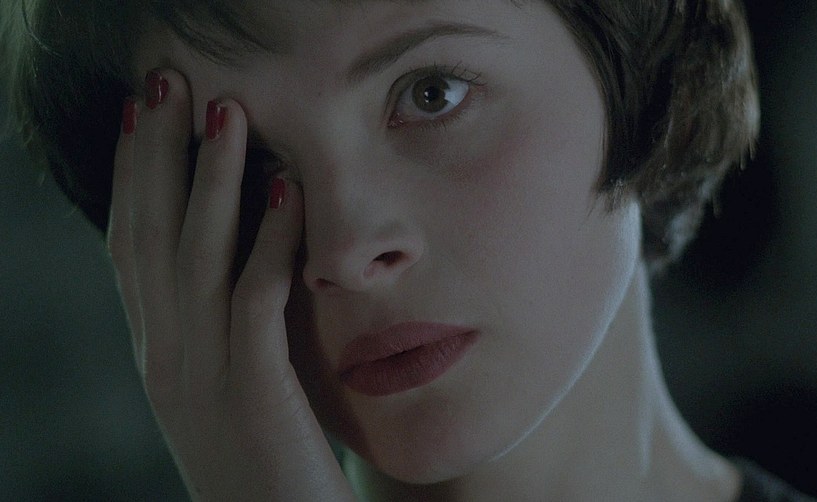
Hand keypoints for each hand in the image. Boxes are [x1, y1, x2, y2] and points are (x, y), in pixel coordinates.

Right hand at [107, 69, 353, 500]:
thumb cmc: (260, 460)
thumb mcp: (224, 388)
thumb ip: (221, 330)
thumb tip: (241, 261)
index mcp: (159, 353)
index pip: (131, 249)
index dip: (130, 178)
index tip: (140, 118)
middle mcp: (166, 357)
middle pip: (148, 236)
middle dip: (153, 155)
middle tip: (164, 85)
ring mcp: (204, 375)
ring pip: (195, 256)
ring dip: (208, 178)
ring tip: (222, 112)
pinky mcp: (254, 393)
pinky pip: (256, 299)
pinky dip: (269, 238)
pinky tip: (286, 189)